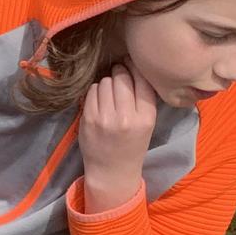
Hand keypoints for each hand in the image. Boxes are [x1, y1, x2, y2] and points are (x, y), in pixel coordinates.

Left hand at [79, 64, 159, 209]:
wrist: (112, 171)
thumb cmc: (132, 144)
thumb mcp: (147, 122)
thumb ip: (142, 97)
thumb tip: (131, 63)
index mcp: (146, 117)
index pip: (142, 79)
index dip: (135, 67)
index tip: (130, 64)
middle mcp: (127, 117)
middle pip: (121, 78)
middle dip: (119, 73)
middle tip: (119, 77)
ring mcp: (105, 118)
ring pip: (104, 82)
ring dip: (106, 83)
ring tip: (109, 93)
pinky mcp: (88, 119)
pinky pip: (91, 91)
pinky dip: (95, 92)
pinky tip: (99, 101)